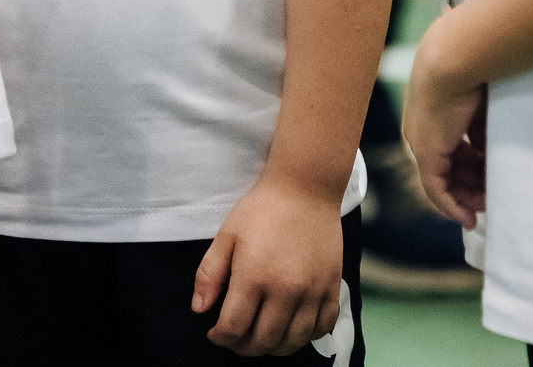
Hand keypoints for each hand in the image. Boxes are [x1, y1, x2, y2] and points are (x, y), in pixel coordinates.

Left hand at [191, 173, 346, 355]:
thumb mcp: (226, 235)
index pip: (233, 328)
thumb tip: (199, 310)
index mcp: (254, 276)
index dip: (220, 338)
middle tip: (237, 337)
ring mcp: (312, 290)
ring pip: (294, 341)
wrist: (306, 186)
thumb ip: (209, 274)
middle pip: (263, 341)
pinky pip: (323, 326)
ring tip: (263, 334)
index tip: (216, 332)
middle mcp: (286, 289)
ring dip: (274, 346)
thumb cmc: (262, 208)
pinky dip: (307, 335)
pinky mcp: (333, 285)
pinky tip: (293, 325)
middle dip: (244, 347)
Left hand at [402, 17, 486, 227]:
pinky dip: (451, 206)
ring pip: (442, 181)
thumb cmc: (476, 68)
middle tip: (490, 197)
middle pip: (447, 167)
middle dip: (470, 185)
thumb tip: (489, 152)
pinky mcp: (426, 154)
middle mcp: (422, 130)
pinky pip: (436, 190)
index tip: (491, 177)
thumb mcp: (483, 103)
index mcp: (434, 113)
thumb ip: (483, 128)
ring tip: (485, 207)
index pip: (452, 148)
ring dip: (464, 197)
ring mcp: (421, 142)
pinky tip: (467, 218)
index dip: (471, 165)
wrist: (456, 55)